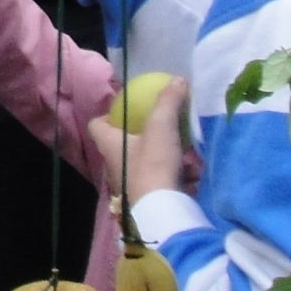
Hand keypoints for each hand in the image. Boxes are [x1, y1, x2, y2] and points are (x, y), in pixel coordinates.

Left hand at [89, 76, 191, 202]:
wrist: (163, 210)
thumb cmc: (153, 163)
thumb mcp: (161, 126)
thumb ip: (169, 102)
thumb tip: (178, 80)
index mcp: (109, 144)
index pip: (97, 125)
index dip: (108, 116)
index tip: (128, 111)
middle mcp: (114, 164)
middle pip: (125, 145)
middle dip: (146, 138)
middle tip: (165, 131)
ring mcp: (130, 183)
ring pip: (147, 164)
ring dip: (166, 159)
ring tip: (187, 155)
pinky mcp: (148, 198)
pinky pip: (161, 182)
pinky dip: (176, 177)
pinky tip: (193, 175)